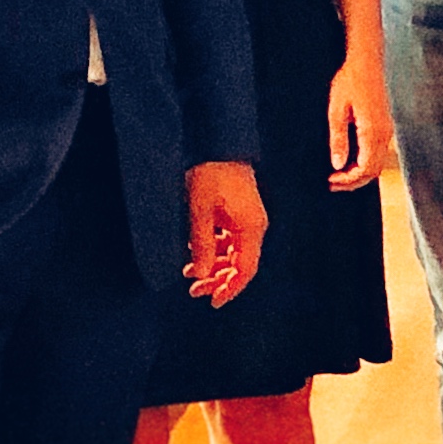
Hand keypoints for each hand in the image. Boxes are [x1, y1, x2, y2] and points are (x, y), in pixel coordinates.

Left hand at [185, 159, 267, 304]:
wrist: (216, 141)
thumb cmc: (209, 173)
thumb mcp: (200, 211)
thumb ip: (201, 244)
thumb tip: (201, 273)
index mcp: (251, 227)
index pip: (245, 270)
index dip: (230, 289)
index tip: (214, 302)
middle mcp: (254, 225)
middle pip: (239, 263)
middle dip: (217, 279)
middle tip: (194, 289)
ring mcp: (246, 217)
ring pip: (232, 252)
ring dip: (213, 264)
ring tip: (188, 271)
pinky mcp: (238, 210)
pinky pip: (228, 238)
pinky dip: (213, 248)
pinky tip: (195, 249)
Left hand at [325, 48, 397, 187]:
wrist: (366, 61)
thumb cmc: (350, 81)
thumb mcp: (336, 110)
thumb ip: (338, 139)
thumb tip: (338, 164)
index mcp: (373, 131)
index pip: (365, 169)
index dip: (349, 180)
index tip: (331, 181)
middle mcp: (384, 134)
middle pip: (373, 171)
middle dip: (353, 182)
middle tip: (333, 183)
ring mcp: (387, 130)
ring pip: (377, 164)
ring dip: (359, 173)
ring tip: (339, 174)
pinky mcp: (385, 126)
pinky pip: (378, 153)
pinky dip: (365, 163)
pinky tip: (350, 160)